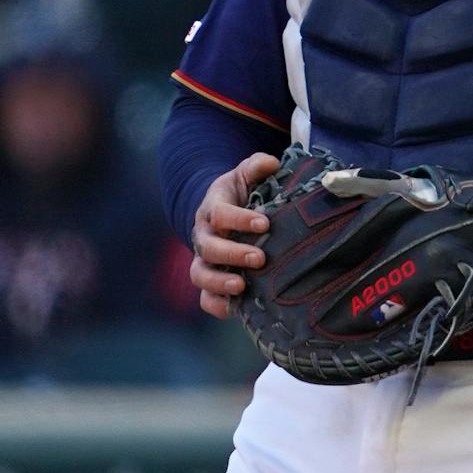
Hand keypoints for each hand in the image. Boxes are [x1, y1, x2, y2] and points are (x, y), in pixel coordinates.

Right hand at [188, 152, 280, 318]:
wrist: (226, 213)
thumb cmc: (242, 193)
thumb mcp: (247, 174)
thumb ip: (258, 165)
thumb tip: (272, 163)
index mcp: (213, 209)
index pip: (220, 214)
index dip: (239, 219)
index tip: (264, 223)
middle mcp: (205, 236)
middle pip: (209, 248)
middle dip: (233, 254)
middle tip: (260, 258)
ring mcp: (205, 260)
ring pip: (201, 275)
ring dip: (219, 282)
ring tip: (242, 286)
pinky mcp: (211, 281)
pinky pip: (206, 299)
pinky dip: (217, 305)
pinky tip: (236, 309)